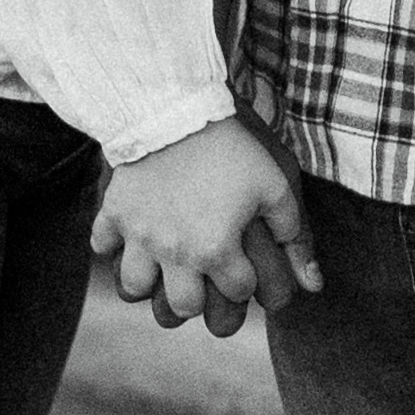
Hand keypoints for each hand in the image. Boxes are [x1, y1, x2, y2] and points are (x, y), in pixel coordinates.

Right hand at [92, 116, 318, 331]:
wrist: (176, 107)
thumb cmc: (232, 146)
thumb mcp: (276, 185)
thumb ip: (295, 237)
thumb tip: (314, 284)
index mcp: (217, 250)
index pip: (237, 293)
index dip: (247, 282)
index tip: (245, 266)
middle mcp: (175, 253)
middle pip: (183, 307)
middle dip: (196, 299)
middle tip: (201, 279)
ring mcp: (140, 235)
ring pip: (134, 287)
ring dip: (149, 283)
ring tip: (161, 269)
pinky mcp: (115, 212)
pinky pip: (101, 244)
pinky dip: (111, 246)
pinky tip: (129, 236)